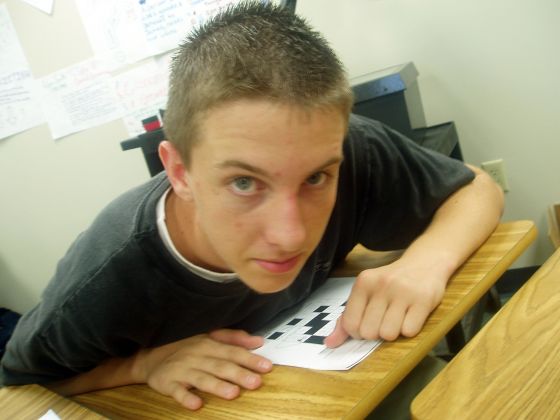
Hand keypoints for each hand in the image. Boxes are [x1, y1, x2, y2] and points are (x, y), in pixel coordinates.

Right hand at [134, 329, 271, 409]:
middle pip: (220, 365)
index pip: (233, 352)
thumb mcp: (209, 337)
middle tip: (256, 382)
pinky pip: (177, 392)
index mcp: (208, 344)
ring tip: (233, 393)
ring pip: (201, 378)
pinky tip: (196, 404)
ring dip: (217, 386)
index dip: (250, 359)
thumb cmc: (186, 347)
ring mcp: (181, 369)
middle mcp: (196, 356)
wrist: (150, 356)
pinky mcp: (167, 383)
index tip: (266, 366)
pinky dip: (186, 397)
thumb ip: (234, 339)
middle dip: (238, 374)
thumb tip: (258, 341)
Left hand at [325, 261, 446, 346]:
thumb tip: (329, 343)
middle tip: (383, 320)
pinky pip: (409, 332)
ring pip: (389, 334)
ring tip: (397, 318)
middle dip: (376, 333)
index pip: (350, 323)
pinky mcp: (423, 300)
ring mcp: (403, 292)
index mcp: (363, 282)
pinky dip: (409, 330)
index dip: (357, 332)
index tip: (365, 324)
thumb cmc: (390, 283)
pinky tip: (410, 316)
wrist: (424, 264)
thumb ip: (347, 318)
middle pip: (369, 332)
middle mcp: (382, 285)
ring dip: (393, 333)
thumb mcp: (366, 293)